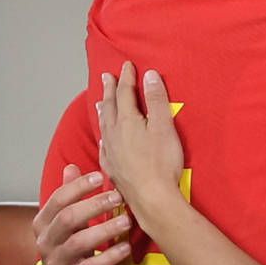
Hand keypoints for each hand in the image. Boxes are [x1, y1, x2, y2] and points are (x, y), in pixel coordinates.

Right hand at [35, 164, 131, 264]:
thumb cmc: (70, 250)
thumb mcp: (67, 223)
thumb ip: (68, 196)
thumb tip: (72, 167)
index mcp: (43, 224)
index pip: (58, 199)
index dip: (78, 186)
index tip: (100, 177)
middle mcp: (45, 242)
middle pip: (68, 218)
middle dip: (94, 205)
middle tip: (118, 197)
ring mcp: (55, 264)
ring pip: (79, 242)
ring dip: (105, 229)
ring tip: (126, 221)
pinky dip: (110, 257)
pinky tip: (126, 248)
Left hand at [95, 63, 185, 230]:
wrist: (152, 199)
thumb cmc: (162, 163)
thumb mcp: (164, 126)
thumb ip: (156, 100)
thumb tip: (149, 75)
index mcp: (127, 121)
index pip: (125, 93)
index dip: (127, 78)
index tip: (127, 65)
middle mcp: (114, 134)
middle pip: (110, 106)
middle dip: (110, 89)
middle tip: (106, 77)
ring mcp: (110, 153)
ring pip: (103, 125)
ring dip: (103, 110)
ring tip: (101, 101)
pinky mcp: (112, 169)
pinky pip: (103, 146)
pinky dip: (104, 136)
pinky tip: (104, 139)